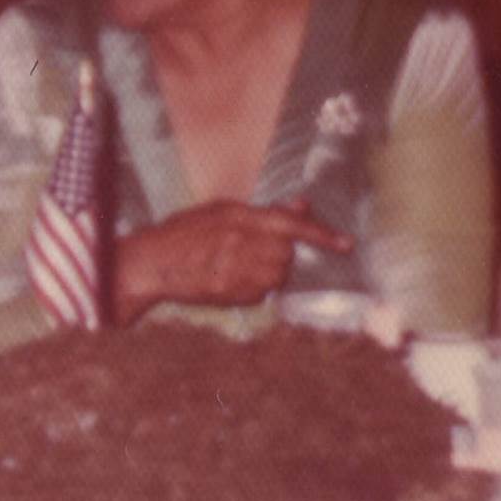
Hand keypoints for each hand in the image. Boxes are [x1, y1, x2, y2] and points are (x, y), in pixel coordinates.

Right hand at [114, 202, 354, 318]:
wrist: (154, 264)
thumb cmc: (183, 232)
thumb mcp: (221, 210)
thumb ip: (264, 211)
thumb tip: (301, 205)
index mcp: (241, 218)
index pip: (293, 226)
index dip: (322, 235)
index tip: (346, 244)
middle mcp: (245, 245)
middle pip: (287, 253)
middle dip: (278, 252)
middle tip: (251, 248)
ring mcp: (241, 273)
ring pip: (278, 275)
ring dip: (267, 270)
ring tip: (236, 263)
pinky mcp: (237, 296)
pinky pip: (261, 292)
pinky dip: (252, 285)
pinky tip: (227, 276)